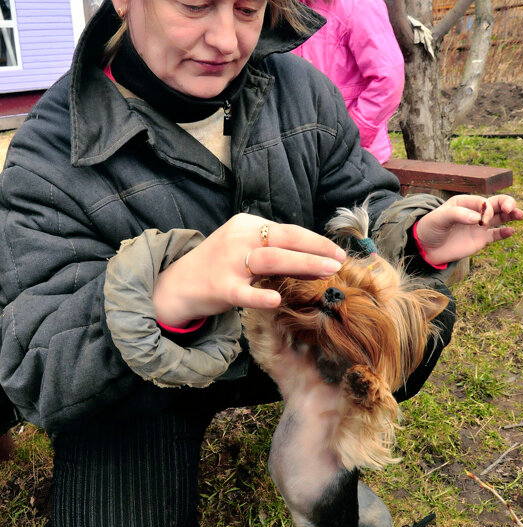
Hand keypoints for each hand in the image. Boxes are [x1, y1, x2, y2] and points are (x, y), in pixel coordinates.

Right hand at [153, 214, 344, 326]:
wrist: (177, 284)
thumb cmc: (219, 266)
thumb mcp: (244, 249)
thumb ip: (275, 252)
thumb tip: (317, 260)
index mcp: (246, 225)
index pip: (288, 230)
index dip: (315, 241)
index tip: (337, 251)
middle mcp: (238, 238)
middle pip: (284, 240)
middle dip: (316, 249)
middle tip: (340, 260)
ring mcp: (228, 262)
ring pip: (271, 260)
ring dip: (303, 264)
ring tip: (327, 272)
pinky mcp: (219, 287)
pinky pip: (243, 292)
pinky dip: (260, 296)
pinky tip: (277, 301)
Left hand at [415, 194, 522, 265]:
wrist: (425, 247)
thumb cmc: (430, 228)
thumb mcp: (439, 218)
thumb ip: (457, 215)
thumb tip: (477, 218)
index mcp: (464, 202)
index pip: (482, 202)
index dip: (486, 209)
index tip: (481, 221)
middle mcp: (474, 212)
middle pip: (496, 204)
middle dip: (506, 204)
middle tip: (512, 209)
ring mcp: (478, 226)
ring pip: (499, 217)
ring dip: (511, 215)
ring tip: (521, 215)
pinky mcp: (480, 240)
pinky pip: (496, 235)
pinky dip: (504, 233)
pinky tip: (511, 231)